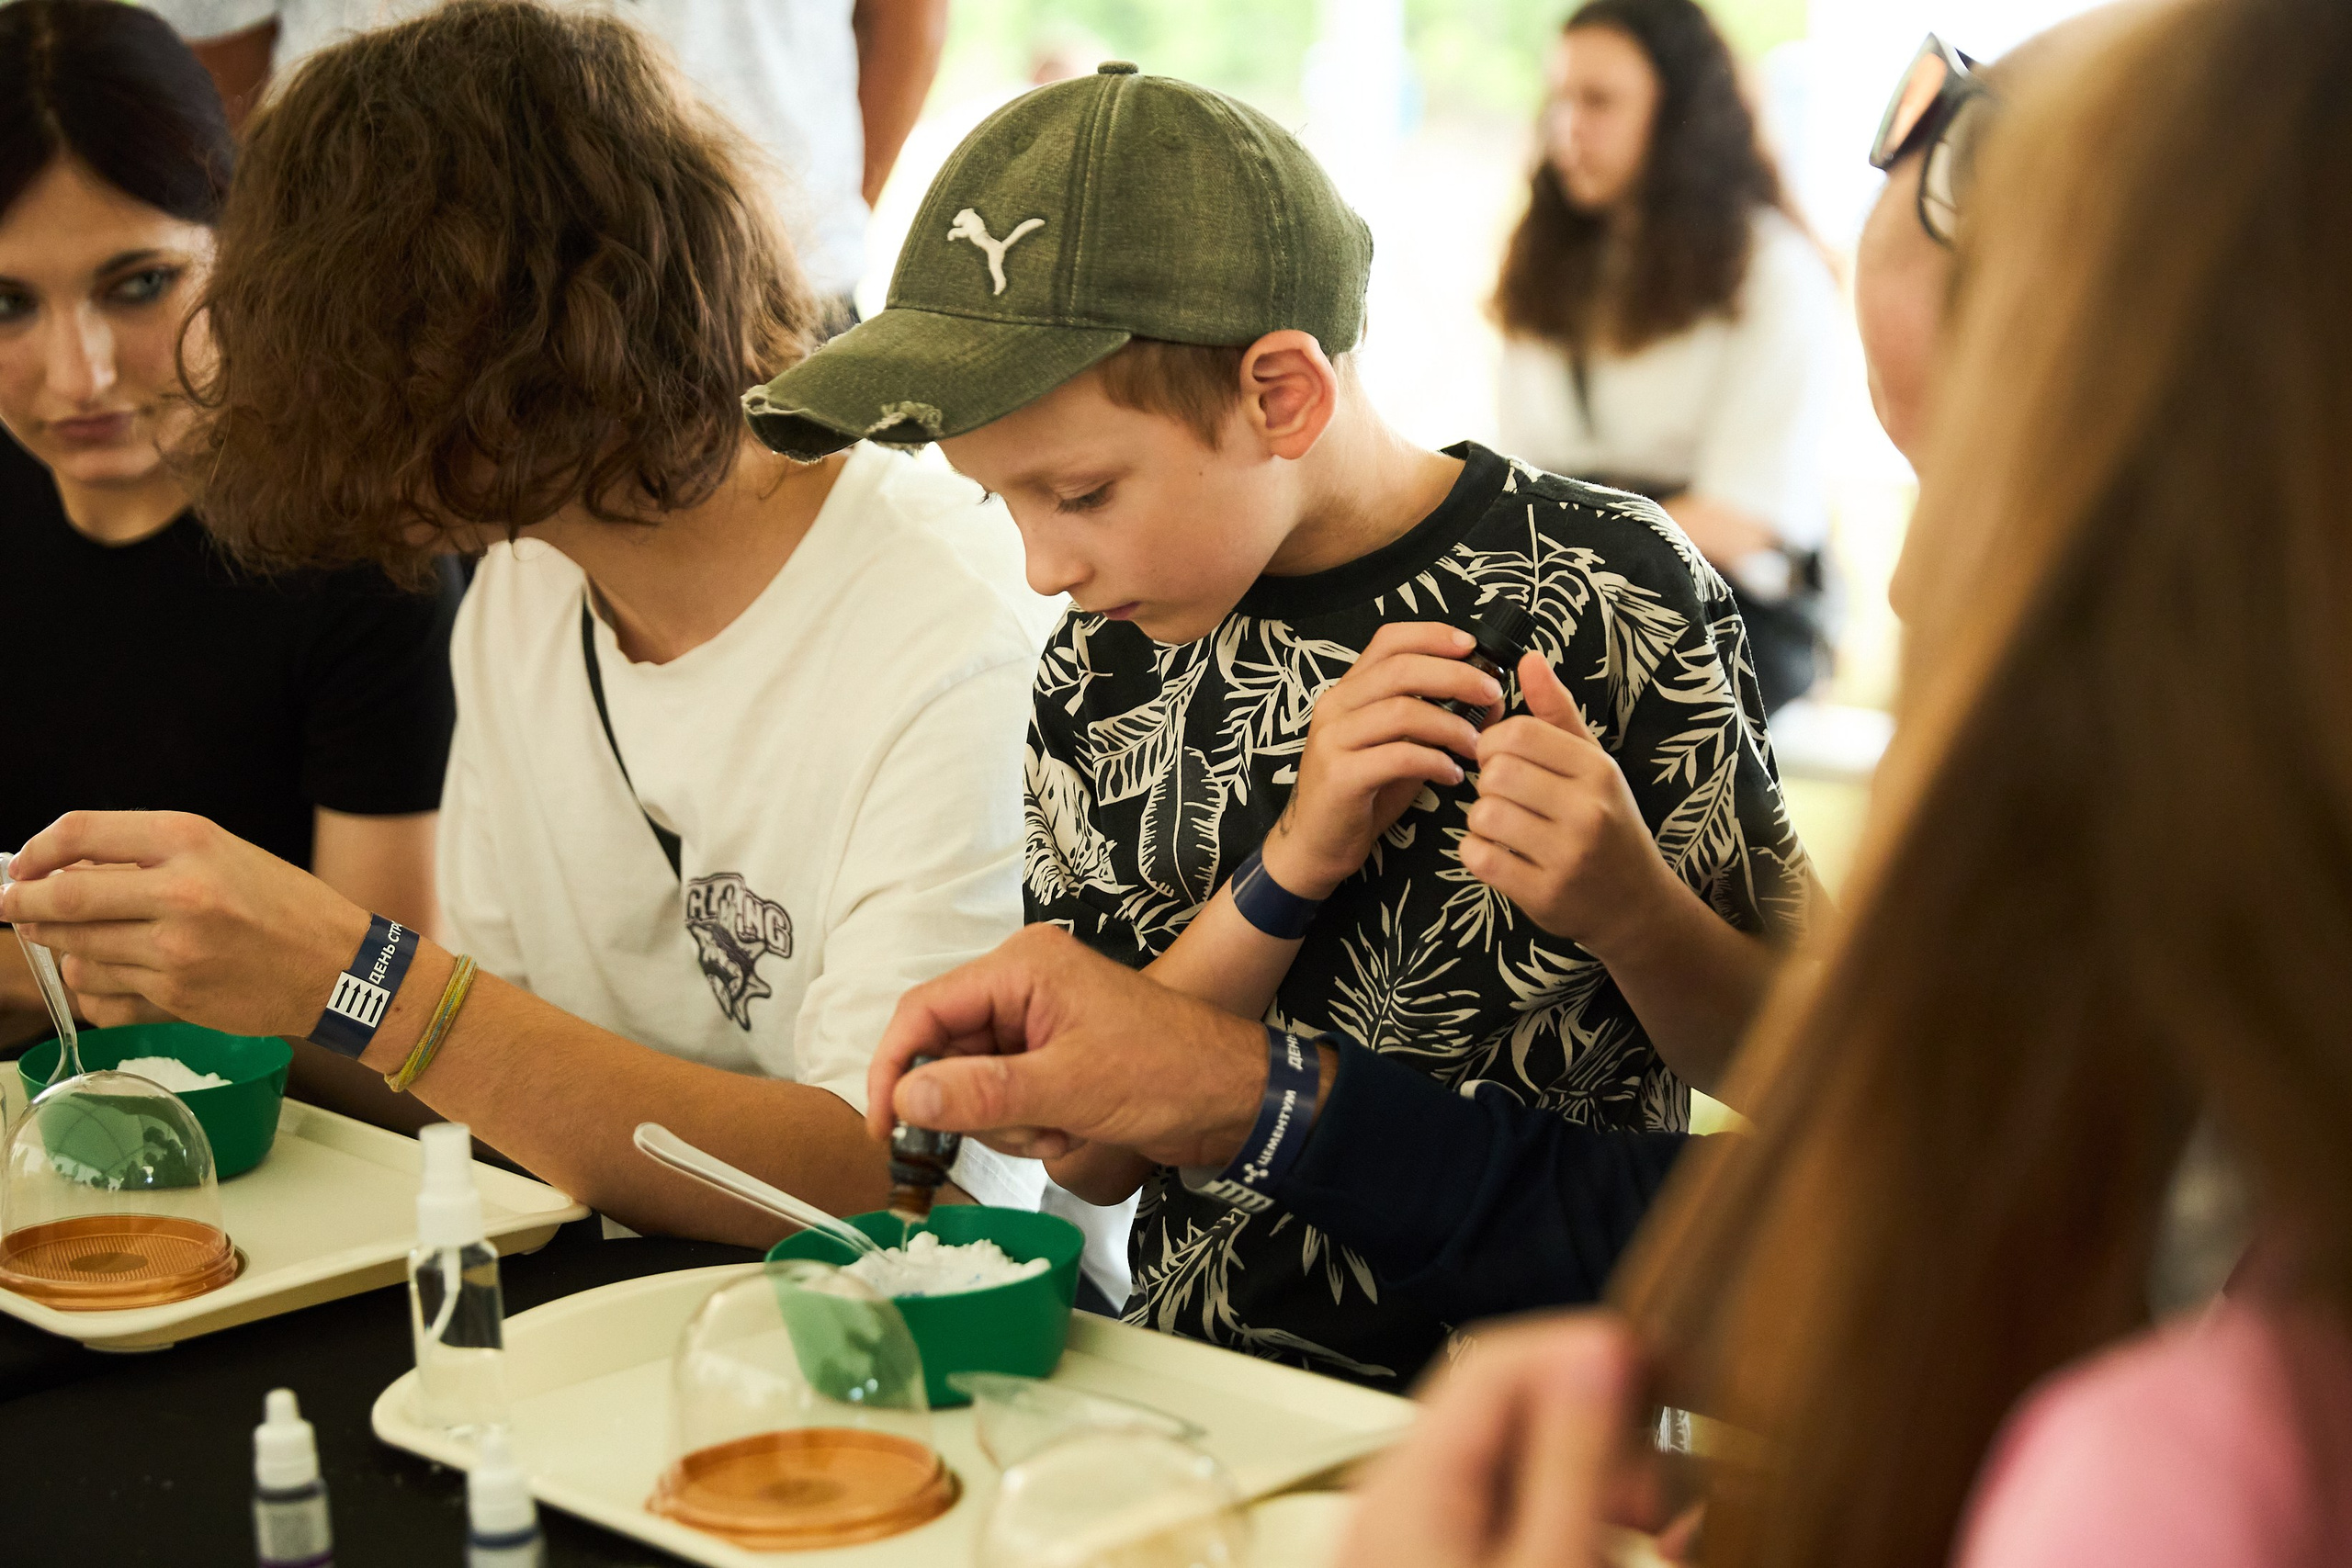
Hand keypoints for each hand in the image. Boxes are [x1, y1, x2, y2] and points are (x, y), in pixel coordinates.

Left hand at [0, 812, 368, 1035]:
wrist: (339, 966)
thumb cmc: (284, 906)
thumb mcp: (224, 855)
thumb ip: (151, 859)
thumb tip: (68, 870)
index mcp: (191, 840)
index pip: (81, 833)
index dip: (36, 850)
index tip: (21, 864)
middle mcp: (181, 890)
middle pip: (64, 896)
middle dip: (23, 901)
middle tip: (11, 903)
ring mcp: (175, 947)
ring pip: (76, 945)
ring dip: (55, 940)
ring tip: (56, 933)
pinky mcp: (175, 992)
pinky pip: (102, 986)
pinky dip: (89, 977)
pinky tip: (101, 967)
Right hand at [866, 925, 1280, 1166]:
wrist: (1235, 1098)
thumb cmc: (1169, 1074)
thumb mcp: (1069, 1089)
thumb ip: (982, 1094)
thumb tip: (904, 1100)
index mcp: (1021, 968)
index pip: (923, 1011)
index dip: (892, 1069)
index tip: (882, 1128)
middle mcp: (1021, 983)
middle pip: (944, 1052)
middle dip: (975, 1106)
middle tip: (1029, 1127)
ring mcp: (1035, 1019)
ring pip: (970, 1083)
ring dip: (1008, 1122)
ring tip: (1061, 1127)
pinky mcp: (1049, 1052)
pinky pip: (1003, 1095)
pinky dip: (1027, 1123)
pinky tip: (1070, 1129)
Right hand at [1263, 622, 1501, 899]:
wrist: (1316, 844)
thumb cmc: (1363, 793)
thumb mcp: (1399, 746)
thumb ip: (1434, 719)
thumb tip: (1489, 699)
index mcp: (1348, 690)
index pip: (1389, 640)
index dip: (1433, 636)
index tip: (1472, 645)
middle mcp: (1335, 706)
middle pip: (1401, 669)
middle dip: (1455, 676)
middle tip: (1492, 693)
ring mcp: (1333, 739)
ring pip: (1402, 711)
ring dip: (1451, 725)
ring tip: (1476, 745)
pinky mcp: (1340, 776)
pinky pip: (1398, 757)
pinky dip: (1435, 762)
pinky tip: (1453, 776)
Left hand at [1339, 1313, 1678, 1567]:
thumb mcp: (1548, 1566)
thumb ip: (1574, 1462)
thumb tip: (1600, 1354)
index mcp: (1403, 1487)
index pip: (1492, 1358)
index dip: (1580, 1346)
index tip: (1657, 1364)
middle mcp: (1391, 1502)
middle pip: (1508, 1415)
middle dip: (1601, 1438)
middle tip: (1667, 1489)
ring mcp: (1405, 1540)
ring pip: (1514, 1470)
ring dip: (1593, 1488)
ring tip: (1658, 1533)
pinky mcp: (1427, 1563)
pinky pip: (1502, 1519)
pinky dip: (1560, 1523)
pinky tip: (1603, 1551)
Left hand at [1462, 655, 1682, 960]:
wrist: (1635, 904)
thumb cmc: (1607, 822)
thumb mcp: (1592, 763)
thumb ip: (1557, 712)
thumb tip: (1527, 657)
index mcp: (1597, 770)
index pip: (1518, 733)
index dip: (1494, 743)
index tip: (1503, 759)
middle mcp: (1588, 810)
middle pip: (1495, 773)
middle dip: (1487, 783)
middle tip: (1505, 796)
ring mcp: (1567, 856)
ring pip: (1483, 815)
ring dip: (1481, 819)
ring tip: (1505, 825)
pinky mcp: (1544, 895)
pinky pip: (1480, 858)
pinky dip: (1478, 853)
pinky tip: (1501, 854)